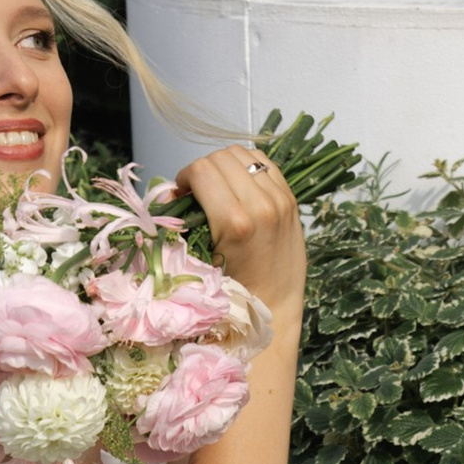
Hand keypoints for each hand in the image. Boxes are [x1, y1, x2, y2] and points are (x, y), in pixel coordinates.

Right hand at [178, 144, 305, 320]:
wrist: (275, 308)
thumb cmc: (233, 291)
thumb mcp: (202, 256)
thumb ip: (184, 220)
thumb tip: (172, 192)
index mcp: (236, 221)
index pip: (201, 170)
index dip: (185, 177)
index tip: (182, 193)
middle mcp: (261, 205)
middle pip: (221, 157)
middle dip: (202, 170)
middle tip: (197, 191)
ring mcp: (280, 199)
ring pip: (244, 155)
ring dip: (225, 165)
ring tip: (219, 187)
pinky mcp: (291, 200)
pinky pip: (265, 164)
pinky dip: (248, 168)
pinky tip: (240, 187)